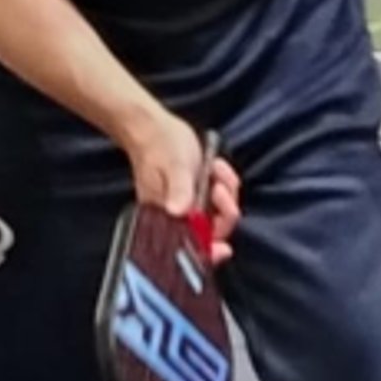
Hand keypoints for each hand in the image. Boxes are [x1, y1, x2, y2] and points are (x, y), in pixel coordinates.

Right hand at [121, 107, 241, 264]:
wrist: (154, 128)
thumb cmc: (159, 145)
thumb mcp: (174, 166)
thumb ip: (178, 188)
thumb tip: (178, 211)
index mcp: (166, 216)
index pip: (189, 246)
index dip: (207, 252)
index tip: (224, 249)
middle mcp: (177, 216)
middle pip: (212, 231)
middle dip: (224, 210)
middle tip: (219, 187)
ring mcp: (188, 206)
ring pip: (220, 214)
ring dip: (226, 193)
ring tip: (215, 171)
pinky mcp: (197, 195)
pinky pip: (221, 199)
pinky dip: (225, 184)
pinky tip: (215, 167)